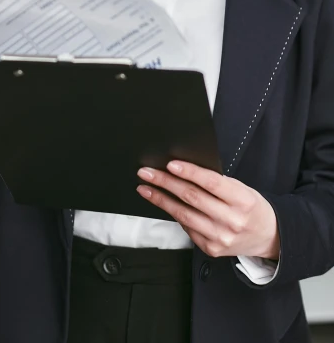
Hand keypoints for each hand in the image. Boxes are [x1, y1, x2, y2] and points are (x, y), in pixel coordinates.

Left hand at [137, 161, 279, 259]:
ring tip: (145, 188)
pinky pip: (187, 228)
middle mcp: (231, 220)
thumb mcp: (242, 189)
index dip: (189, 172)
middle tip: (146, 172)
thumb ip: (217, 183)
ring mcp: (220, 237)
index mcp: (242, 200)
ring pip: (184, 215)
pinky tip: (163, 203)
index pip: (211, 183)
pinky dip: (173, 214)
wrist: (268, 237)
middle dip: (165, 183)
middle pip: (192, 198)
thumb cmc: (251, 207)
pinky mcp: (211, 249)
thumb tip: (183, 170)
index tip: (169, 164)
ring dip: (160, 199)